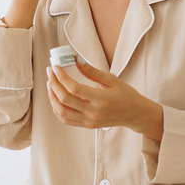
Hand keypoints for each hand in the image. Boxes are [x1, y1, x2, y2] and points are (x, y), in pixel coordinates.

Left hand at [46, 59, 163, 140]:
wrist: (135, 114)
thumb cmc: (126, 95)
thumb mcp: (111, 79)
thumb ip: (92, 71)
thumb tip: (75, 59)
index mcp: (100, 99)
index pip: (74, 88)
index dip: (61, 76)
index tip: (56, 66)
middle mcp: (92, 112)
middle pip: (64, 99)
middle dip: (53, 83)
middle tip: (50, 71)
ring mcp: (89, 121)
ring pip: (61, 111)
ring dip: (52, 96)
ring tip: (51, 83)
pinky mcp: (87, 125)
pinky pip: (66, 119)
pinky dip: (57, 109)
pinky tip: (56, 97)